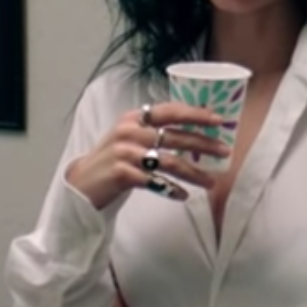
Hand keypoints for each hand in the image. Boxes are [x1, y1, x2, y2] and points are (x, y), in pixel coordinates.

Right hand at [66, 102, 229, 208]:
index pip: (170, 111)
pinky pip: (156, 182)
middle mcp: (129, 131)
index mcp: (133, 118)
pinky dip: (172, 189)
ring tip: (211, 181)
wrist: (81, 184)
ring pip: (170, 162)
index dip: (196, 114)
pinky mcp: (122, 174)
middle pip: (175, 136)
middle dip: (204, 144)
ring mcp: (125, 152)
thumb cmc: (113, 160)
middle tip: (225, 151)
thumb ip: (154, 130)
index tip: (218, 120)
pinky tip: (183, 195)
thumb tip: (194, 131)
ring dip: (194, 172)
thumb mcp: (129, 137)